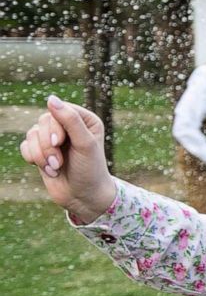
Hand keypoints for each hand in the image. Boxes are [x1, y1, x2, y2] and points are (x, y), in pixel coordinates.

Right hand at [17, 96, 116, 222]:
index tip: (60, 142)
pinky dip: (33, 159)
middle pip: (43, 121)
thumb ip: (70, 120)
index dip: (54, 126)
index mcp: (84, 120)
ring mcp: (53, 138)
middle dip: (47, 145)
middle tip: (59, 162)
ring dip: (41, 155)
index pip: (59, 109)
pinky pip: (25, 146)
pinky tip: (48, 170)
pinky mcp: (41, 150)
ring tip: (56, 168)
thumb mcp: (85, 144)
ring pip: (31, 134)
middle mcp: (68, 126)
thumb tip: (51, 98)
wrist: (83, 197)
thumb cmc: (90, 170)